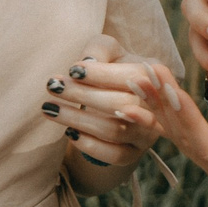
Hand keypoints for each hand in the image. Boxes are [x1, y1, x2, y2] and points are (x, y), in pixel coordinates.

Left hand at [43, 34, 160, 168]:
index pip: (132, 76)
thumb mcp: (107, 52)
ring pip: (115, 131)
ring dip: (78, 119)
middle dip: (83, 95)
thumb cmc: (111, 70)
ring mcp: (147, 133)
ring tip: (50, 108)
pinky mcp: (134, 153)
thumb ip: (99, 50)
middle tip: (54, 86)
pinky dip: (89, 145)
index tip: (72, 70)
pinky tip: (69, 132)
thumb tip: (86, 65)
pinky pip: (115, 155)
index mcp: (154, 76)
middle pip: (122, 104)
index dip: (101, 74)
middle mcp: (157, 108)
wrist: (118, 100)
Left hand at [149, 76, 207, 195]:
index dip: (186, 118)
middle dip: (161, 106)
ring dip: (157, 105)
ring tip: (136, 78)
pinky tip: (150, 91)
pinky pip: (187, 126)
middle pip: (184, 138)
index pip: (204, 145)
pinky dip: (167, 107)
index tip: (170, 89)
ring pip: (180, 132)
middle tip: (140, 75)